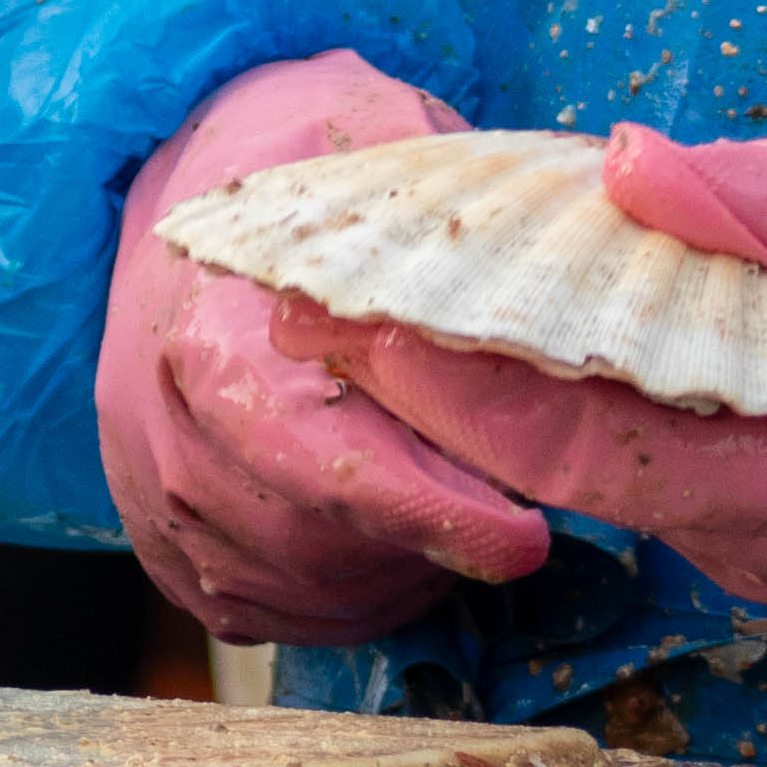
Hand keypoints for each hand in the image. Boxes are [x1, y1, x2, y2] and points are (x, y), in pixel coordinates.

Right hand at [96, 53, 549, 646]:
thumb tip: (613, 220)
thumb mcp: (385, 156)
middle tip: (515, 519)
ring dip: (394, 577)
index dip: (430, 512)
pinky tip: (395, 550)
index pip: (320, 460)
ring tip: (460, 520)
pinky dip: (341, 600)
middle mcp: (163, 422)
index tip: (527, 535)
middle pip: (311, 541)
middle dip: (428, 546)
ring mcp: (153, 487)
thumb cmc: (308, 169)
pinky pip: (257, 610)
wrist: (194, 181)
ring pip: (293, 588)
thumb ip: (463, 226)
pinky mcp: (161, 535)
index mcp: (212, 331)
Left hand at [288, 116, 766, 636]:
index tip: (370, 320)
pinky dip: (559, 393)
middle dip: (440, 388)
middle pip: (589, 471)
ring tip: (357, 301)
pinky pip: (656, 461)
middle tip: (306, 302)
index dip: (488, 384)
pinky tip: (482, 326)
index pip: (630, 442)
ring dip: (484, 389)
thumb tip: (632, 170)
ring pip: (611, 472)